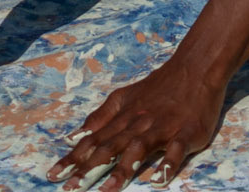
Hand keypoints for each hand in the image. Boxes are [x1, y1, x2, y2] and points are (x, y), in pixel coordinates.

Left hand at [51, 59, 223, 187]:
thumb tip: (73, 136)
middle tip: (70, 189)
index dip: (74, 158)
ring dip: (122, 170)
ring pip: (138, 149)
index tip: (54, 176)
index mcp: (123, 116)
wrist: (194, 68)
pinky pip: (176, 150)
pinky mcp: (185, 132)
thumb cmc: (158, 87)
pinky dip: (168, 164)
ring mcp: (161, 127)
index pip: (93, 140)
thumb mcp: (125, 97)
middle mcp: (138, 123)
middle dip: (89, 169)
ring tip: (107, 191)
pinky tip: (160, 180)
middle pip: (110, 147)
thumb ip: (100, 117)